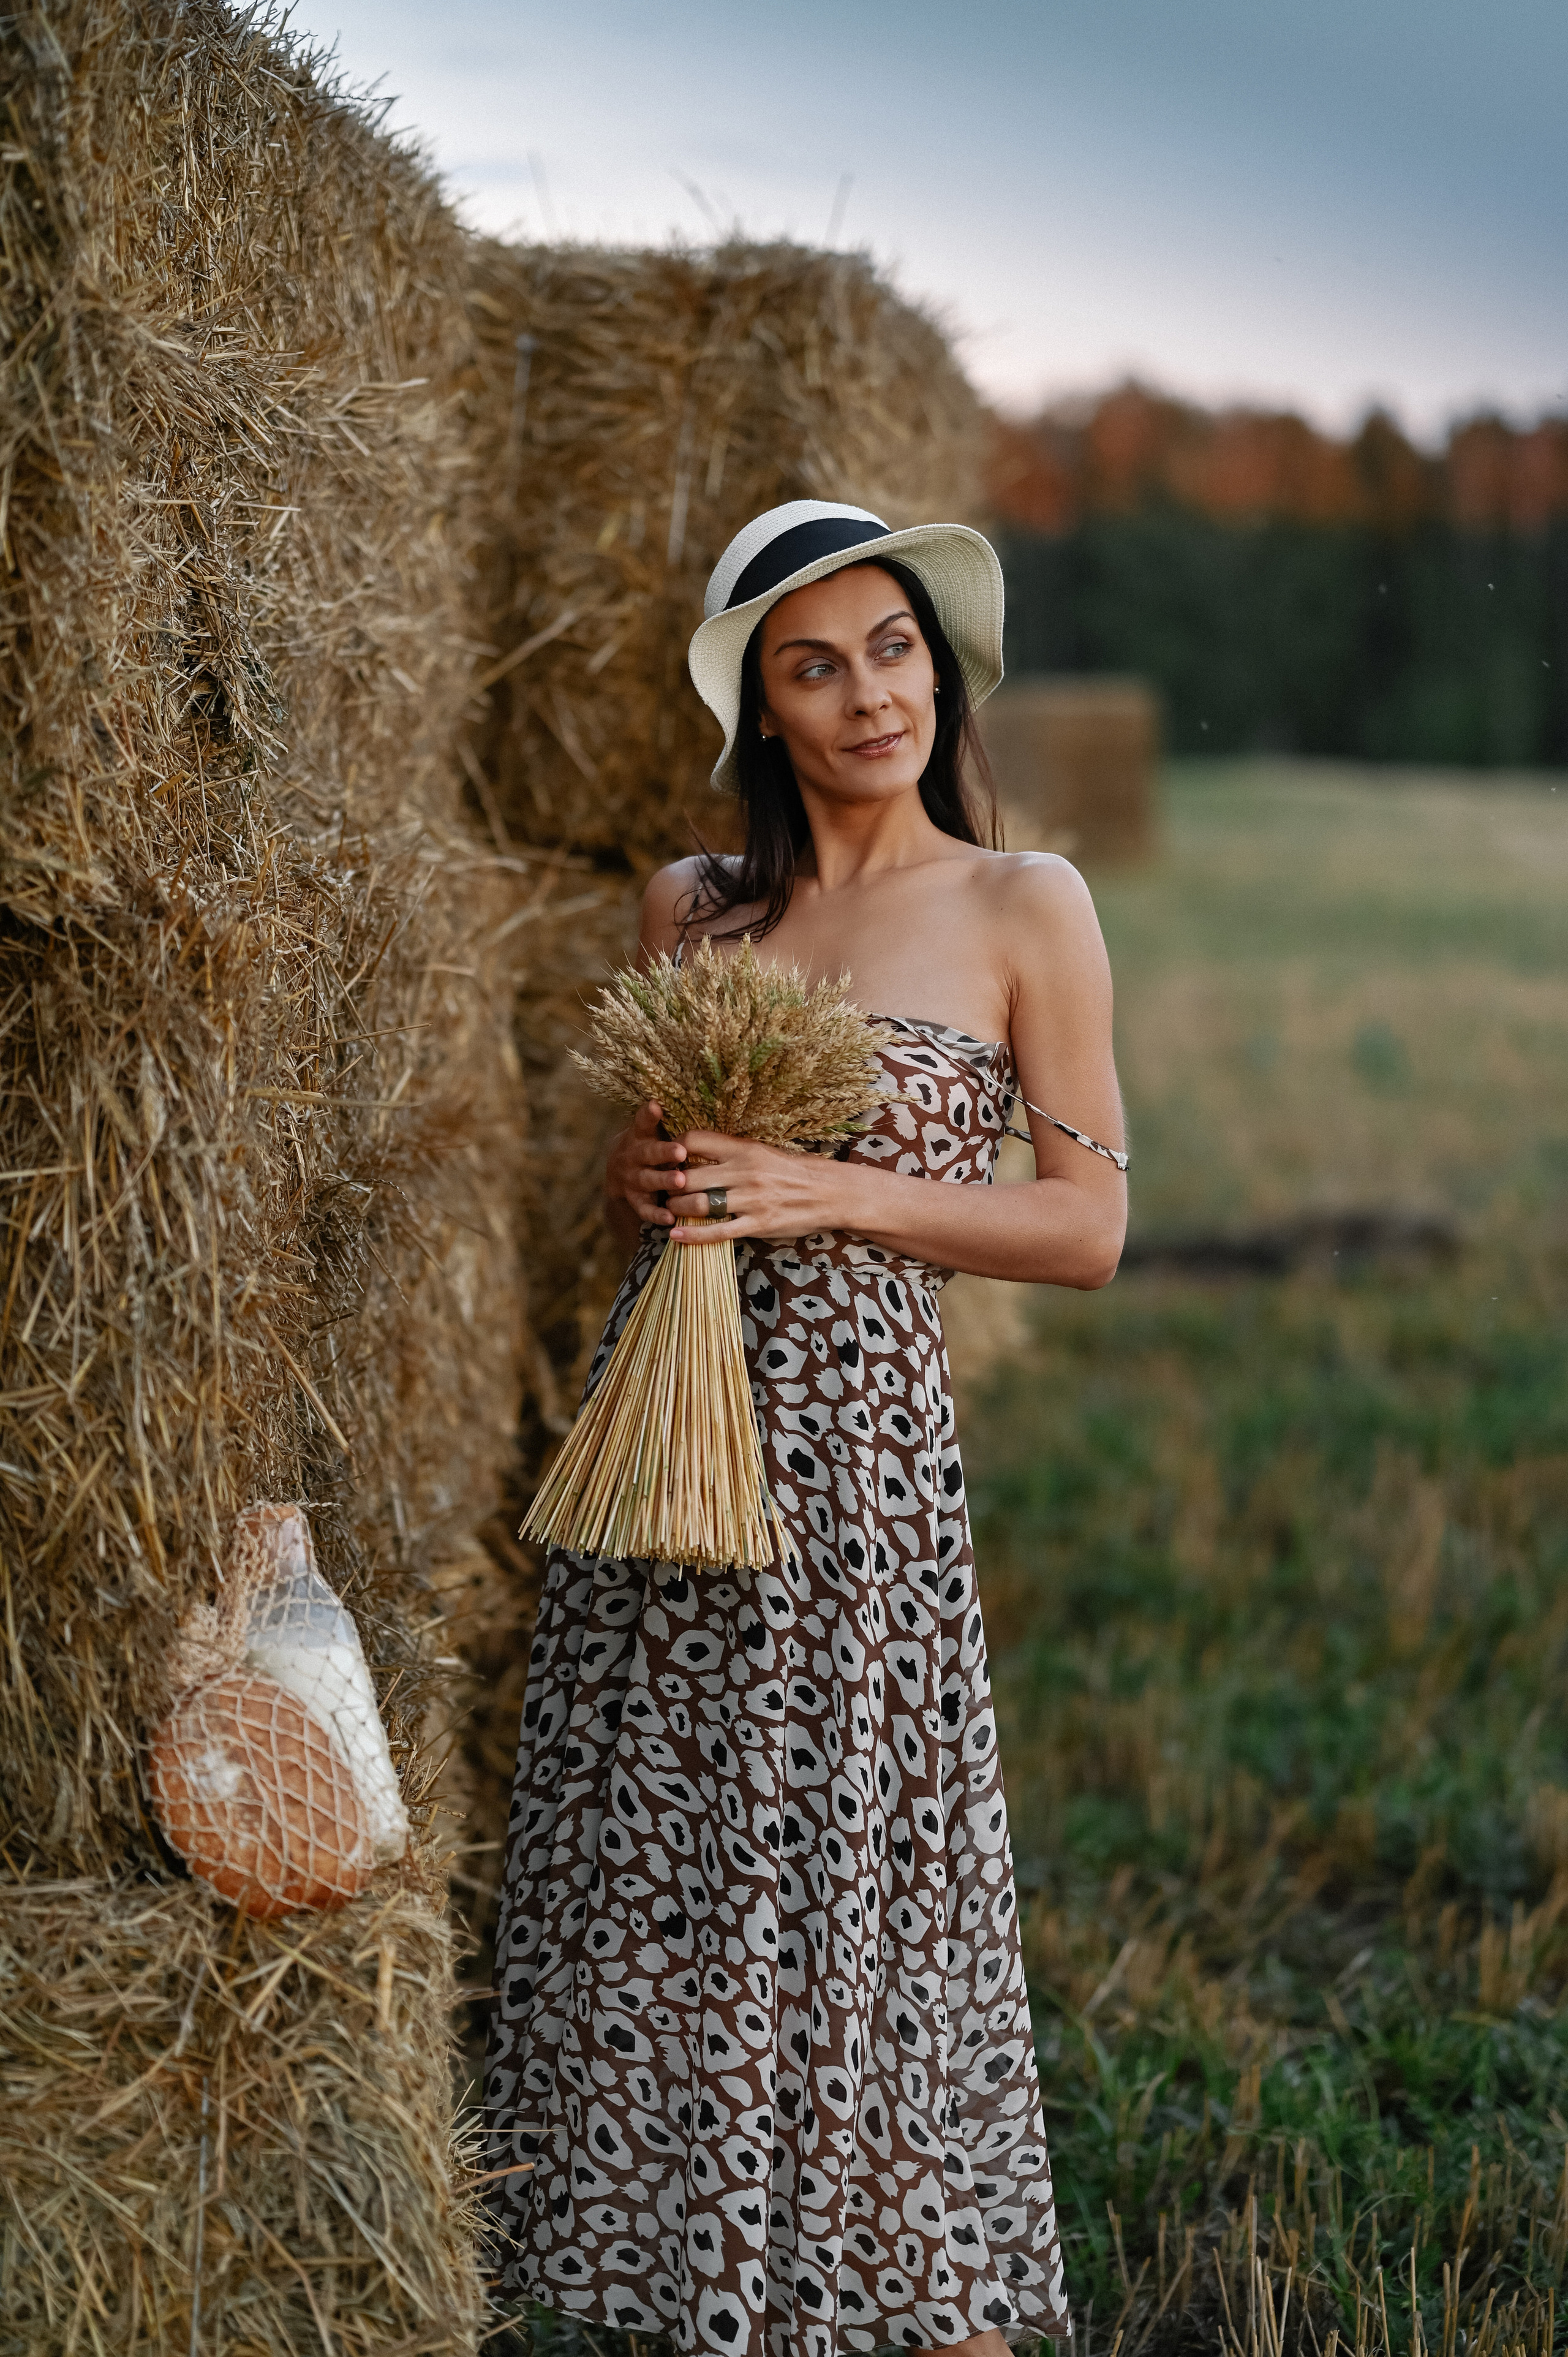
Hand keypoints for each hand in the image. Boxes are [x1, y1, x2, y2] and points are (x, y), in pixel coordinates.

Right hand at [605, 1101, 690, 1228]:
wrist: (619, 1173)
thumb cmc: (649, 1146)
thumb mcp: (650, 1131)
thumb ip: (660, 1120)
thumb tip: (681, 1095)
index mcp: (638, 1135)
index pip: (642, 1122)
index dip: (648, 1115)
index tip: (656, 1106)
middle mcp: (632, 1156)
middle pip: (647, 1153)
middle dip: (663, 1153)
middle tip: (680, 1152)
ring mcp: (632, 1179)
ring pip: (647, 1180)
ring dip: (663, 1181)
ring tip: (680, 1182)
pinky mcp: (634, 1200)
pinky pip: (644, 1209)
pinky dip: (656, 1214)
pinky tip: (670, 1217)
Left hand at [664, 1129, 858, 1245]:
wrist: (829, 1192)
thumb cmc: (792, 1171)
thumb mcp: (761, 1152)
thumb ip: (730, 1154)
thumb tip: (695, 1154)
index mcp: (744, 1148)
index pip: (695, 1140)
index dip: (673, 1149)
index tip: (666, 1158)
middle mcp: (743, 1171)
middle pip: (688, 1175)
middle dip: (668, 1184)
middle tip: (661, 1189)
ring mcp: (750, 1200)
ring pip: (698, 1204)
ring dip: (677, 1208)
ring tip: (668, 1210)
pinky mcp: (757, 1224)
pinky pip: (718, 1231)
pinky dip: (693, 1235)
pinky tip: (675, 1235)